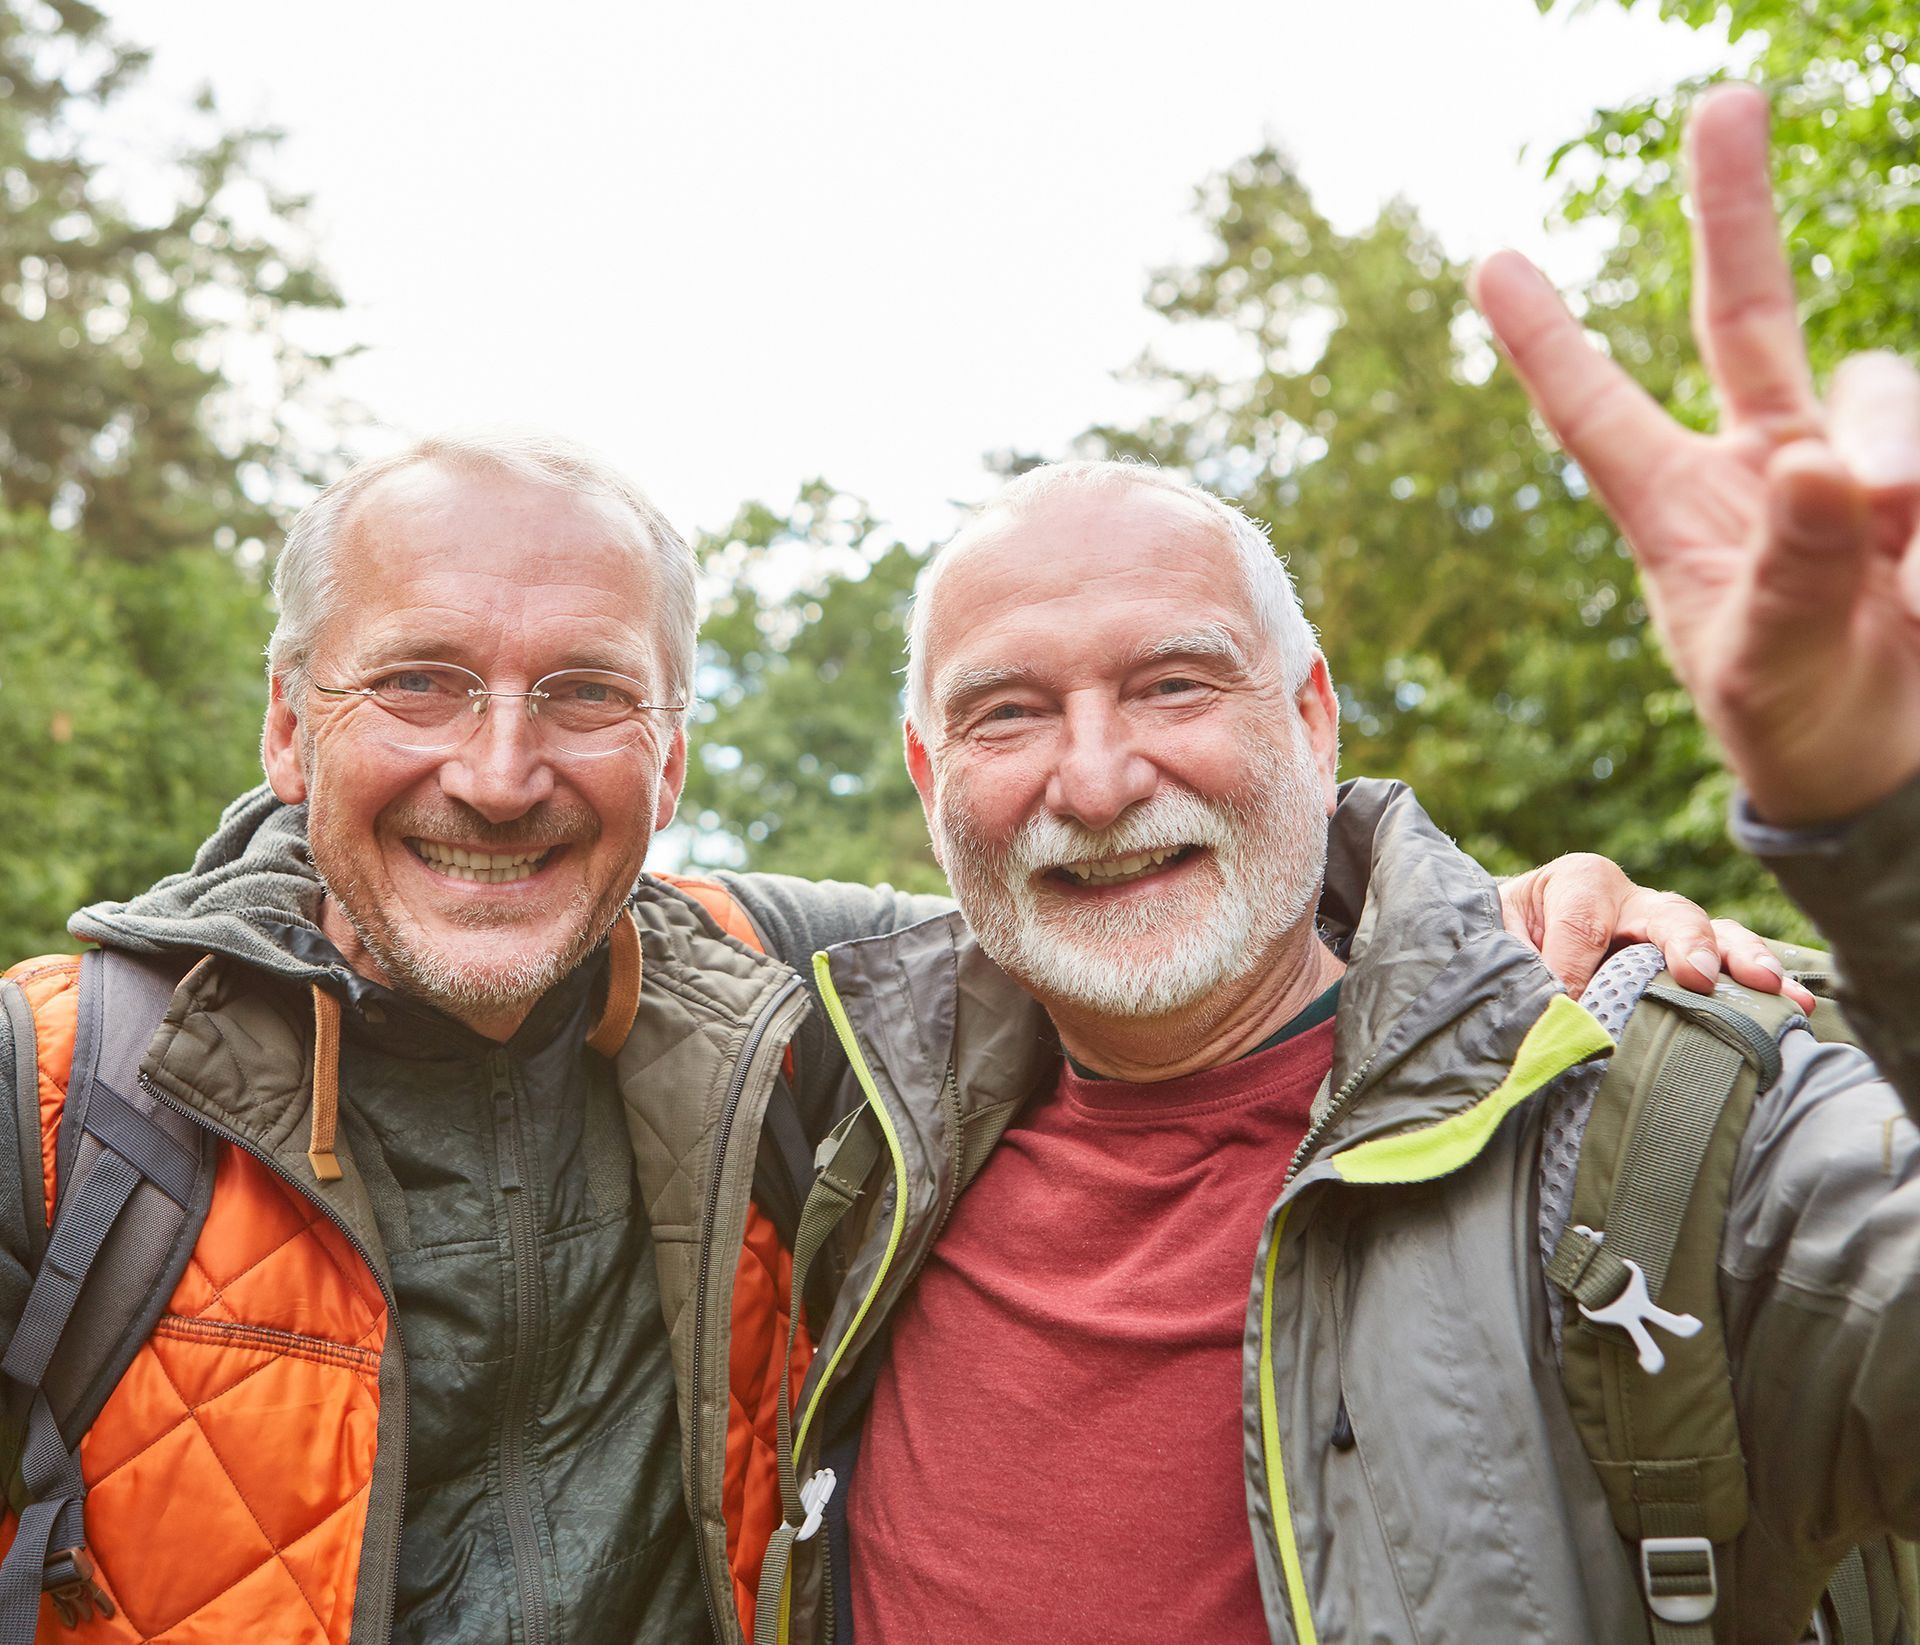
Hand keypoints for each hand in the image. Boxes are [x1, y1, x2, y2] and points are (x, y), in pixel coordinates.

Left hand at [1471, 83, 1919, 827]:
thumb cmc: (1791, 720)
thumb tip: (1816, 465)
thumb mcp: (1768, 667)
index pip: (1597, 413)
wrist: (1881, 765)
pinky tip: (1918, 583)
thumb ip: (1789, 574)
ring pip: (1881, 387)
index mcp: (1674, 511)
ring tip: (1900, 558)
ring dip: (1897, 455)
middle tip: (1725, 99)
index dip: (1547, 340)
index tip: (1487, 261)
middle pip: (1747, 314)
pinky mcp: (1917, 485)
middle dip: (1734, 208)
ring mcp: (1851, 464)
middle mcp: (1760, 464)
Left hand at [1500, 851, 1815, 1008]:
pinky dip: (1760, 984)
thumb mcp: (1494, 946)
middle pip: (1668, 913)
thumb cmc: (1502, 940)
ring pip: (1712, 936)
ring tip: (1771, 990)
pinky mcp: (1688, 959)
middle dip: (1685, 943)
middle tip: (1697, 978)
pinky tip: (1793, 1006)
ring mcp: (1668, 929)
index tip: (1565, 1007)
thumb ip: (1517, 974)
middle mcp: (1632, 898)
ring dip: (1742, 963)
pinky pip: (1730, 967)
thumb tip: (1551, 1020)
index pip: (1583, 923)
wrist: (1509, 938)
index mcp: (1577, 882)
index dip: (1574, 968)